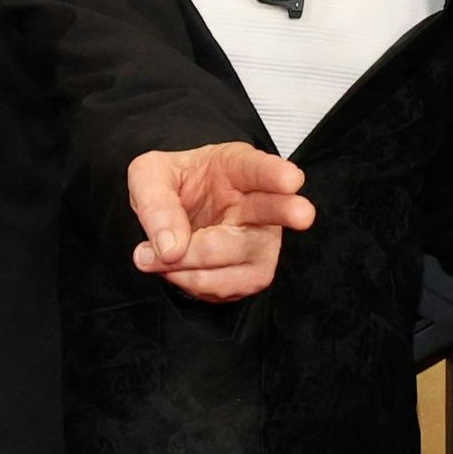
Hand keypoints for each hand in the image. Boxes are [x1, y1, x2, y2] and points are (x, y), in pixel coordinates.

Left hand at [127, 142, 314, 300]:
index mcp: (236, 167)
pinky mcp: (252, 272)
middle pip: (276, 208)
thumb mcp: (149, 176)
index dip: (276, 173)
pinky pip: (230, 286)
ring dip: (196, 264)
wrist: (173, 214)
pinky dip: (194, 282)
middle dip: (289, 211)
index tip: (292, 179)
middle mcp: (257, 202)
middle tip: (303, 214)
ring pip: (244, 257)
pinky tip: (175, 268)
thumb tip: (171, 249)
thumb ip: (154, 204)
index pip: (258, 167)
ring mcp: (260, 240)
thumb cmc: (170, 187)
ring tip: (155, 256)